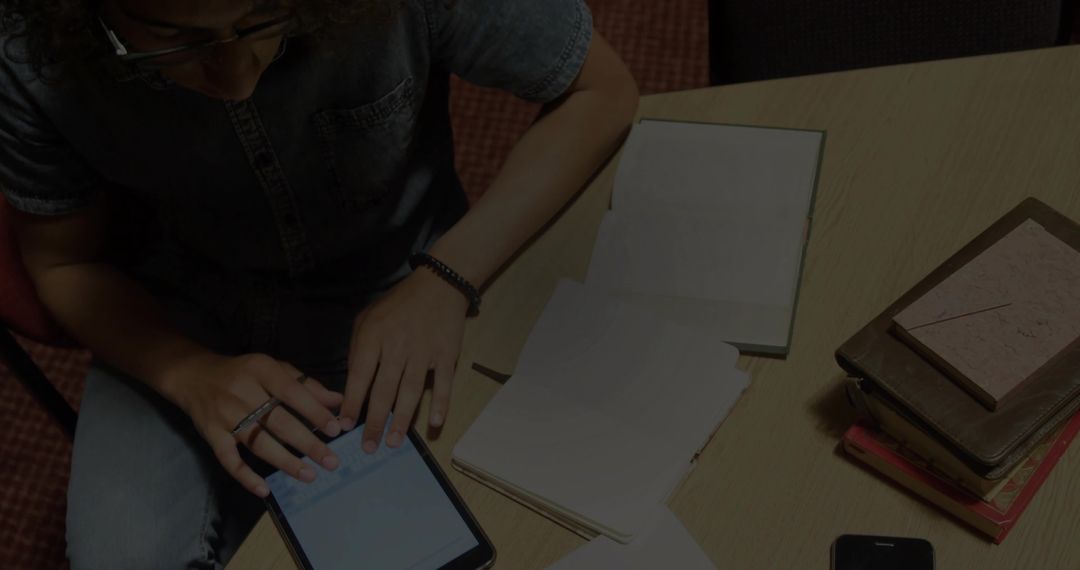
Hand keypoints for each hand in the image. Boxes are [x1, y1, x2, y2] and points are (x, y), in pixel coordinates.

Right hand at [168, 353, 344, 496]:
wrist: (193, 375)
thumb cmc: (242, 373)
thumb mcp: (274, 368)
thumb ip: (306, 385)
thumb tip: (338, 401)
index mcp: (261, 370)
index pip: (291, 392)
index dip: (314, 411)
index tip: (335, 429)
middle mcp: (242, 392)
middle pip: (278, 421)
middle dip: (307, 443)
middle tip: (331, 461)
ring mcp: (225, 415)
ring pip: (258, 442)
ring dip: (285, 462)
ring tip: (309, 475)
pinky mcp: (211, 434)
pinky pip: (228, 459)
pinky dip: (245, 476)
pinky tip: (264, 490)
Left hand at [340, 268, 467, 452]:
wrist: (438, 286)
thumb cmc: (398, 305)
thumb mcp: (367, 318)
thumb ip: (357, 349)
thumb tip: (351, 384)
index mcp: (373, 338)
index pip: (359, 377)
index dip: (352, 404)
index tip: (345, 426)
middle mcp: (397, 348)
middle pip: (383, 392)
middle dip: (374, 422)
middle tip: (368, 447)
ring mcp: (423, 353)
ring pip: (410, 392)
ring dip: (401, 420)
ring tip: (394, 442)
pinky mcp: (446, 356)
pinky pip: (443, 384)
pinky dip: (440, 404)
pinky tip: (434, 423)